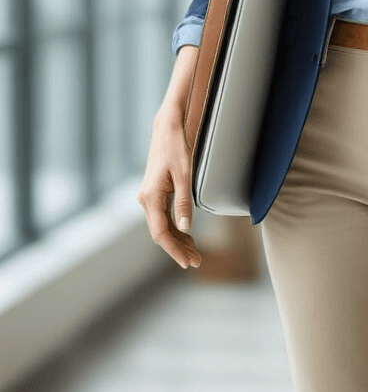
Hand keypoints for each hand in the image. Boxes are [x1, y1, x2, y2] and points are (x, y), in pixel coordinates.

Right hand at [137, 111, 201, 269]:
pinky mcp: (155, 194)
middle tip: (197, 262)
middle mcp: (146, 199)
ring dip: (178, 241)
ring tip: (195, 253)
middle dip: (178, 249)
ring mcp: (149, 197)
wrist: (167, 129)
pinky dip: (176, 229)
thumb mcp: (185, 175)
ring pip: (162, 227)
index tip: (187, 262)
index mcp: (151, 197)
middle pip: (161, 233)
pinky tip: (188, 238)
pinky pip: (163, 218)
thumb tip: (185, 227)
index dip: (174, 250)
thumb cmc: (176, 148)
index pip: (161, 233)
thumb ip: (184, 202)